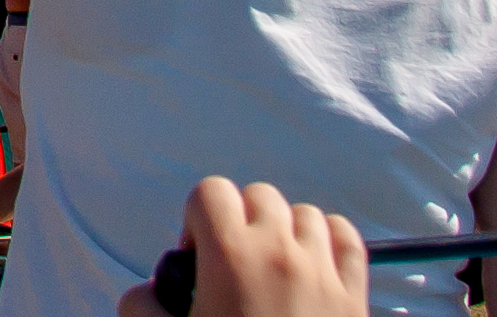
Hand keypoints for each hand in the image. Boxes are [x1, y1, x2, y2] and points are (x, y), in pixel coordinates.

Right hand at [116, 178, 366, 316]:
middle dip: (240, 221)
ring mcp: (322, 270)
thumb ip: (142, 308)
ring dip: (286, 230)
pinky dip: (329, 240)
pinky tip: (313, 264)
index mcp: (231, 257)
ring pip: (304, 213)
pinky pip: (346, 236)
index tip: (197, 259)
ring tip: (273, 269)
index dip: (196, 220)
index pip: (210, 192)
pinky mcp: (354, 294)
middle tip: (231, 266)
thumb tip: (146, 292)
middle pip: (258, 196)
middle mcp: (279, 251)